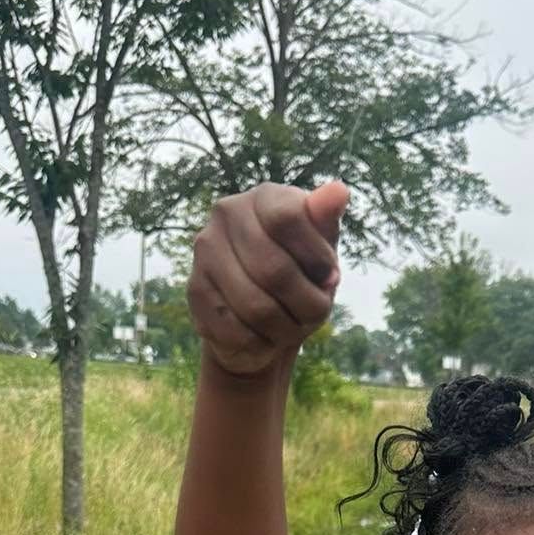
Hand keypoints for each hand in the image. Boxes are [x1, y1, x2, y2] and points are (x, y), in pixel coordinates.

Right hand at [187, 181, 346, 378]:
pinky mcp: (194, 290)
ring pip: (255, 306)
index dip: (316, 258)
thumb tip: (339, 191)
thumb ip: (326, 221)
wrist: (265, 315)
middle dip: (306, 304)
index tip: (331, 278)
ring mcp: (205, 251)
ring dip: (286, 328)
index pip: (288, 219)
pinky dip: (261, 343)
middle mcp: (227, 214)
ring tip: (292, 326)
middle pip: (274, 270)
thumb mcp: (322, 248)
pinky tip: (266, 336)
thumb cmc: (302, 272)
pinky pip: (235, 331)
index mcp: (264, 197)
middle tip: (315, 313)